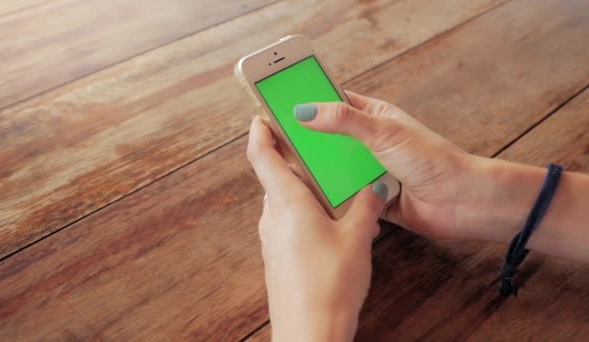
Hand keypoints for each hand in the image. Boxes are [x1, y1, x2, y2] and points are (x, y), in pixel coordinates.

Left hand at [247, 116, 386, 341]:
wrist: (310, 333)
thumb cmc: (329, 284)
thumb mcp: (357, 239)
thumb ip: (365, 207)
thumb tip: (374, 190)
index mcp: (287, 202)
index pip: (262, 156)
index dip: (260, 132)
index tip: (262, 116)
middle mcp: (273, 217)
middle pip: (275, 178)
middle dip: (293, 162)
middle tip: (315, 150)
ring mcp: (272, 239)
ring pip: (284, 202)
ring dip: (304, 191)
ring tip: (335, 190)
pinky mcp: (279, 258)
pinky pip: (289, 224)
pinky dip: (306, 215)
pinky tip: (334, 226)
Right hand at [299, 91, 474, 239]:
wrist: (461, 201)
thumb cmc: (432, 159)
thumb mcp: (382, 132)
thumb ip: (342, 120)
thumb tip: (305, 110)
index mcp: (377, 118)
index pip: (336, 102)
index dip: (311, 102)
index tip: (284, 104)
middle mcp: (372, 143)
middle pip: (331, 139)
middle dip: (309, 142)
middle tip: (279, 143)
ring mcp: (373, 171)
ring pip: (336, 169)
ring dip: (321, 172)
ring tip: (292, 172)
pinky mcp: (374, 198)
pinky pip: (346, 197)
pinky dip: (335, 198)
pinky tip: (316, 199)